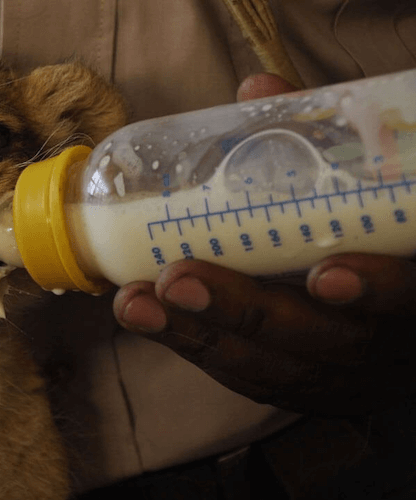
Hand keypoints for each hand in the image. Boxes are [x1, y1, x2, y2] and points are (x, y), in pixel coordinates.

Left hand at [112, 74, 415, 414]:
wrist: (399, 328)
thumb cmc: (383, 246)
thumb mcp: (373, 198)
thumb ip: (323, 146)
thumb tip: (258, 87)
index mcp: (413, 296)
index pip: (409, 298)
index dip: (373, 290)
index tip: (327, 273)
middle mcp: (376, 343)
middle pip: (316, 340)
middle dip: (243, 311)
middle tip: (178, 280)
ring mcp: (332, 374)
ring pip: (266, 365)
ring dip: (196, 333)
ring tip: (138, 303)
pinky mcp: (290, 386)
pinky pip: (241, 374)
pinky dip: (192, 345)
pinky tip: (147, 318)